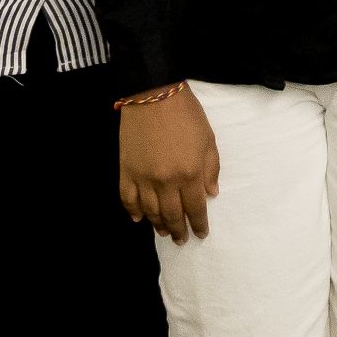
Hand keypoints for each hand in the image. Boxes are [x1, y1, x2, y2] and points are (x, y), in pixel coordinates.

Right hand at [121, 90, 221, 242]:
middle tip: (181, 240)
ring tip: (163, 231)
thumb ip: (211, 169)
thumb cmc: (187, 116)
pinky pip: (127, 198)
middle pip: (172, 214)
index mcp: (190, 173)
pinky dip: (132, 211)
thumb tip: (210, 195)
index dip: (198, 224)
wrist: (154, 96)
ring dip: (157, 224)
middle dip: (178, 230)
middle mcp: (166, 181)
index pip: (195, 208)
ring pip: (149, 211)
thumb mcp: (209, 141)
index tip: (200, 234)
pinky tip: (138, 219)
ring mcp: (143, 177)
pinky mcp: (126, 171)